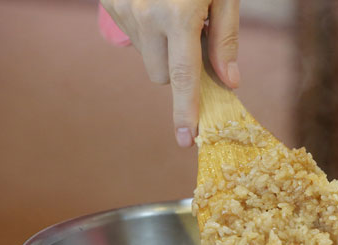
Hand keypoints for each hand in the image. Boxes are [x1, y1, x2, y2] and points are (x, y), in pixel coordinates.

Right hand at [100, 0, 240, 146]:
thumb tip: (228, 81)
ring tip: (174, 12)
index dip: (186, 111)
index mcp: (178, 16)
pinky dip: (146, 29)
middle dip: (179, 68)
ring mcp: (123, 9)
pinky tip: (157, 5)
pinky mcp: (109, 2)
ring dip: (162, 46)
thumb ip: (225, 39)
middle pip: (161, 75)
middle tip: (193, 36)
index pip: (184, 77)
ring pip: (146, 57)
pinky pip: (131, 35)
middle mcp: (146, 16)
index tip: (186, 139)